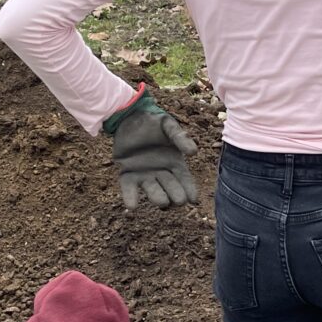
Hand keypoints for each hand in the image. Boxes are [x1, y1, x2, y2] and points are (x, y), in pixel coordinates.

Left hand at [103, 91, 199, 209]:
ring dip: (157, 197)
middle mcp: (161, 172)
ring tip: (162, 202)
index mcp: (174, 162)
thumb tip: (193, 152)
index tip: (193, 199)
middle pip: (171, 188)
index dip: (189, 189)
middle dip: (175, 195)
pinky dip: (130, 197)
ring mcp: (144, 174)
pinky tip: (132, 206)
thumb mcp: (168, 125)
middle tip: (179, 200)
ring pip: (152, 191)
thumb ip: (180, 137)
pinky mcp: (127, 173)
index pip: (184, 180)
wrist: (129, 116)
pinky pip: (129, 187)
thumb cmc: (152, 121)